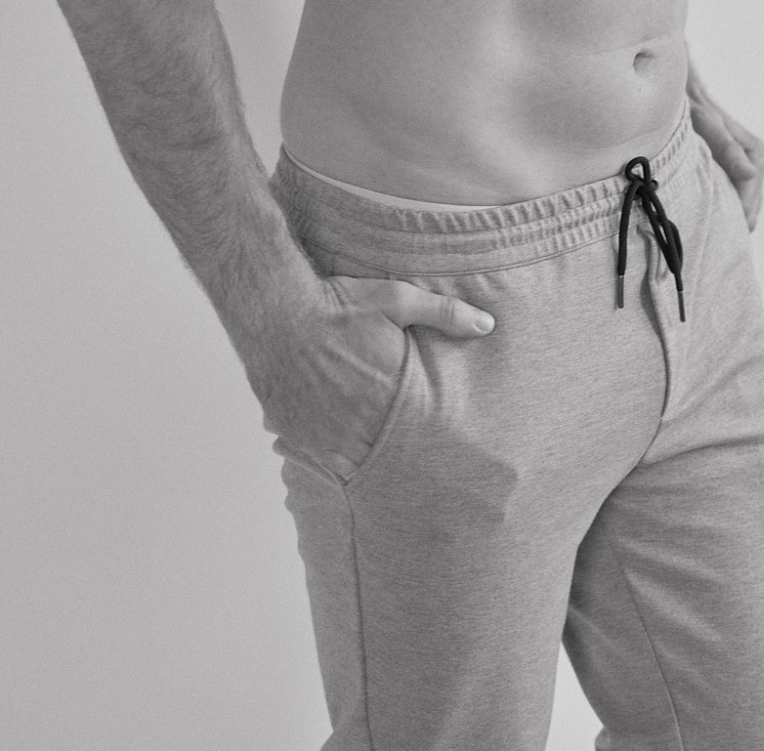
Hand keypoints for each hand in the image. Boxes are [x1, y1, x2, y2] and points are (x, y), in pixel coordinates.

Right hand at [248, 272, 494, 480]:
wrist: (275, 309)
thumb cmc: (338, 303)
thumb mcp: (397, 299)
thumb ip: (445, 314)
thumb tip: (488, 325)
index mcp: (384, 397)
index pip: (413, 439)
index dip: (425, 446)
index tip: (439, 454)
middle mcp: (353, 423)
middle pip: (383, 456)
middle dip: (396, 456)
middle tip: (413, 463)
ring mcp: (319, 432)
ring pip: (349, 463)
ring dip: (363, 459)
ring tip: (377, 457)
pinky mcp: (292, 429)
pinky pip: (314, 458)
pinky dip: (328, 455)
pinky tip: (337, 446)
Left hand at [688, 88, 763, 230]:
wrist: (688, 90)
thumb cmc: (694, 105)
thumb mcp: (706, 123)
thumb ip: (726, 147)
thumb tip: (751, 173)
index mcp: (754, 153)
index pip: (749, 196)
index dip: (735, 214)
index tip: (720, 230)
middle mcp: (756, 160)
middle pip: (751, 203)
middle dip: (736, 221)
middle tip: (717, 243)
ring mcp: (748, 164)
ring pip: (747, 203)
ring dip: (733, 216)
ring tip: (715, 236)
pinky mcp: (736, 167)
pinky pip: (739, 196)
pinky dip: (729, 207)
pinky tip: (717, 219)